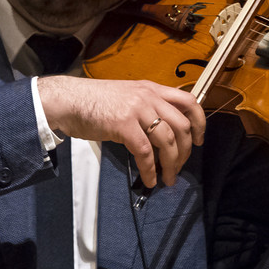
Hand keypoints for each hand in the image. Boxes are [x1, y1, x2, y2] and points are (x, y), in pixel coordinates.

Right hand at [37, 76, 205, 187]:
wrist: (68, 100)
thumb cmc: (93, 101)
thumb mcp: (127, 97)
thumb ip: (146, 108)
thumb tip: (159, 133)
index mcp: (152, 88)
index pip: (189, 101)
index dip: (200, 122)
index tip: (199, 140)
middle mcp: (149, 97)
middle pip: (182, 126)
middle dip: (185, 151)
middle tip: (179, 166)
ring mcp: (137, 110)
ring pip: (167, 140)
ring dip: (171, 164)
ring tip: (168, 179)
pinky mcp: (124, 125)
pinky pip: (145, 152)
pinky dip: (150, 169)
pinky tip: (150, 179)